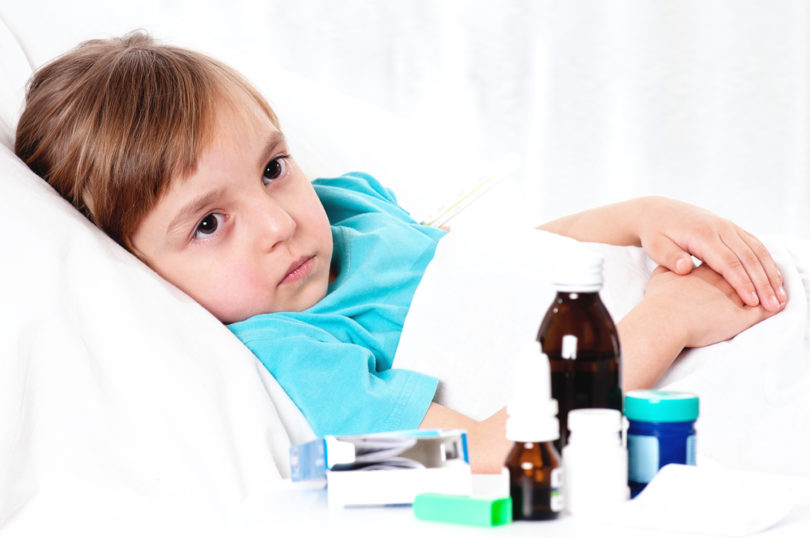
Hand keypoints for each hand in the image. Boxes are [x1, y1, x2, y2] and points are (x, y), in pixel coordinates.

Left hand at [637, 197, 785, 311]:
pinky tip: (774, 278)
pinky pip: (755, 244)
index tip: (753, 302)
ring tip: (780, 296)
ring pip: (757, 249)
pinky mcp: (731, 228)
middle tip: (774, 305)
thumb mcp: (655, 246)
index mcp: (702, 234)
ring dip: (771, 273)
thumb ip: (669, 257)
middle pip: (748, 257)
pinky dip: (766, 261)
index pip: (728, 262)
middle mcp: (719, 228)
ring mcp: (728, 226)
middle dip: (763, 282)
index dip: (742, 283)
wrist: (657, 212)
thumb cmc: (655, 234)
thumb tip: (684, 268)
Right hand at [645, 264, 781, 348]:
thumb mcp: (660, 275)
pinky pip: (762, 311)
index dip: (739, 262)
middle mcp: (724, 277)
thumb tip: (680, 264)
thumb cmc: (658, 300)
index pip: (730, 259)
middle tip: (767, 281)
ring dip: (768, 291)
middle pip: (749, 271)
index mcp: (707, 267)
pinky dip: (769, 309)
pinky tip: (773, 309)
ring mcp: (733, 295)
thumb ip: (671, 266)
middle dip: (761, 274)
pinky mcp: (739, 315)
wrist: (664, 319)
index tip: (743, 266)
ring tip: (774, 297)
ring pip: (758, 288)